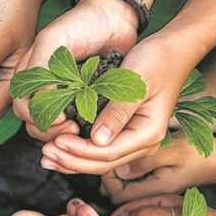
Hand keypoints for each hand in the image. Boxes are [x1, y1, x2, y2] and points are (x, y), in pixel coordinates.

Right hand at [13, 0, 138, 142]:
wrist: (113, 16)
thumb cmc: (80, 23)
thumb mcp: (52, 41)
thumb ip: (40, 71)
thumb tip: (40, 105)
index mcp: (29, 75)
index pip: (22, 108)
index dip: (37, 117)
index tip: (61, 118)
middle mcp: (42, 88)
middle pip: (35, 122)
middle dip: (51, 130)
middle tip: (73, 129)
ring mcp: (62, 95)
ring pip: (52, 126)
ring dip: (63, 133)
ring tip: (80, 130)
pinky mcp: (82, 100)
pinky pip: (74, 121)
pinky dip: (79, 128)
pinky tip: (90, 127)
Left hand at [40, 33, 192, 174]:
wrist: (171, 51)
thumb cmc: (155, 61)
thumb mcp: (135, 83)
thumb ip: (117, 112)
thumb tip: (98, 140)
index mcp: (149, 134)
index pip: (108, 152)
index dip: (79, 151)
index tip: (56, 141)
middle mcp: (143, 143)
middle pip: (102, 163)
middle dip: (71, 160)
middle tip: (45, 155)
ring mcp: (135, 141)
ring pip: (99, 161)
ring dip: (72, 160)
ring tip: (46, 158)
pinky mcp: (125, 134)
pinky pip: (100, 150)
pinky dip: (78, 152)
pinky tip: (60, 151)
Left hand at [101, 133, 215, 203]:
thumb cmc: (204, 153)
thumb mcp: (174, 150)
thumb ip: (145, 161)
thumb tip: (119, 169)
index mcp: (155, 191)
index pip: (117, 195)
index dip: (107, 176)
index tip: (110, 154)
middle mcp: (153, 196)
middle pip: (117, 195)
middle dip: (108, 174)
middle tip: (109, 151)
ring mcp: (155, 193)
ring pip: (124, 188)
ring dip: (116, 171)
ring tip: (118, 150)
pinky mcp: (159, 185)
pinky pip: (134, 183)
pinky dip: (126, 170)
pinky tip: (130, 154)